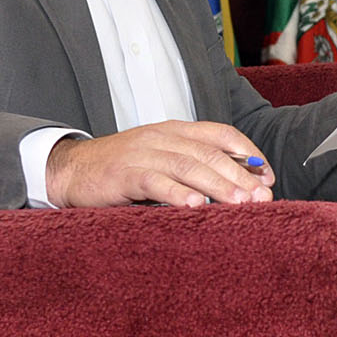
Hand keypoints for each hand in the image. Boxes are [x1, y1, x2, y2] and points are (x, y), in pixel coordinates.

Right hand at [45, 120, 274, 207]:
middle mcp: (162, 137)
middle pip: (209, 153)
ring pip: (187, 166)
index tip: (268, 176)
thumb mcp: (161, 159)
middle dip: (241, 175)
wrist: (69, 170)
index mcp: (174, 130)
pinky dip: (177, 193)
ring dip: (218, 185)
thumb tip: (239, 185)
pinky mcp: (123, 174)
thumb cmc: (122, 169)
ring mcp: (142, 154)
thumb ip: (193, 166)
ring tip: (241, 203)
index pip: (221, 133)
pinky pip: (154, 182)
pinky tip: (197, 205)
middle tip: (263, 197)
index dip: (248, 153)